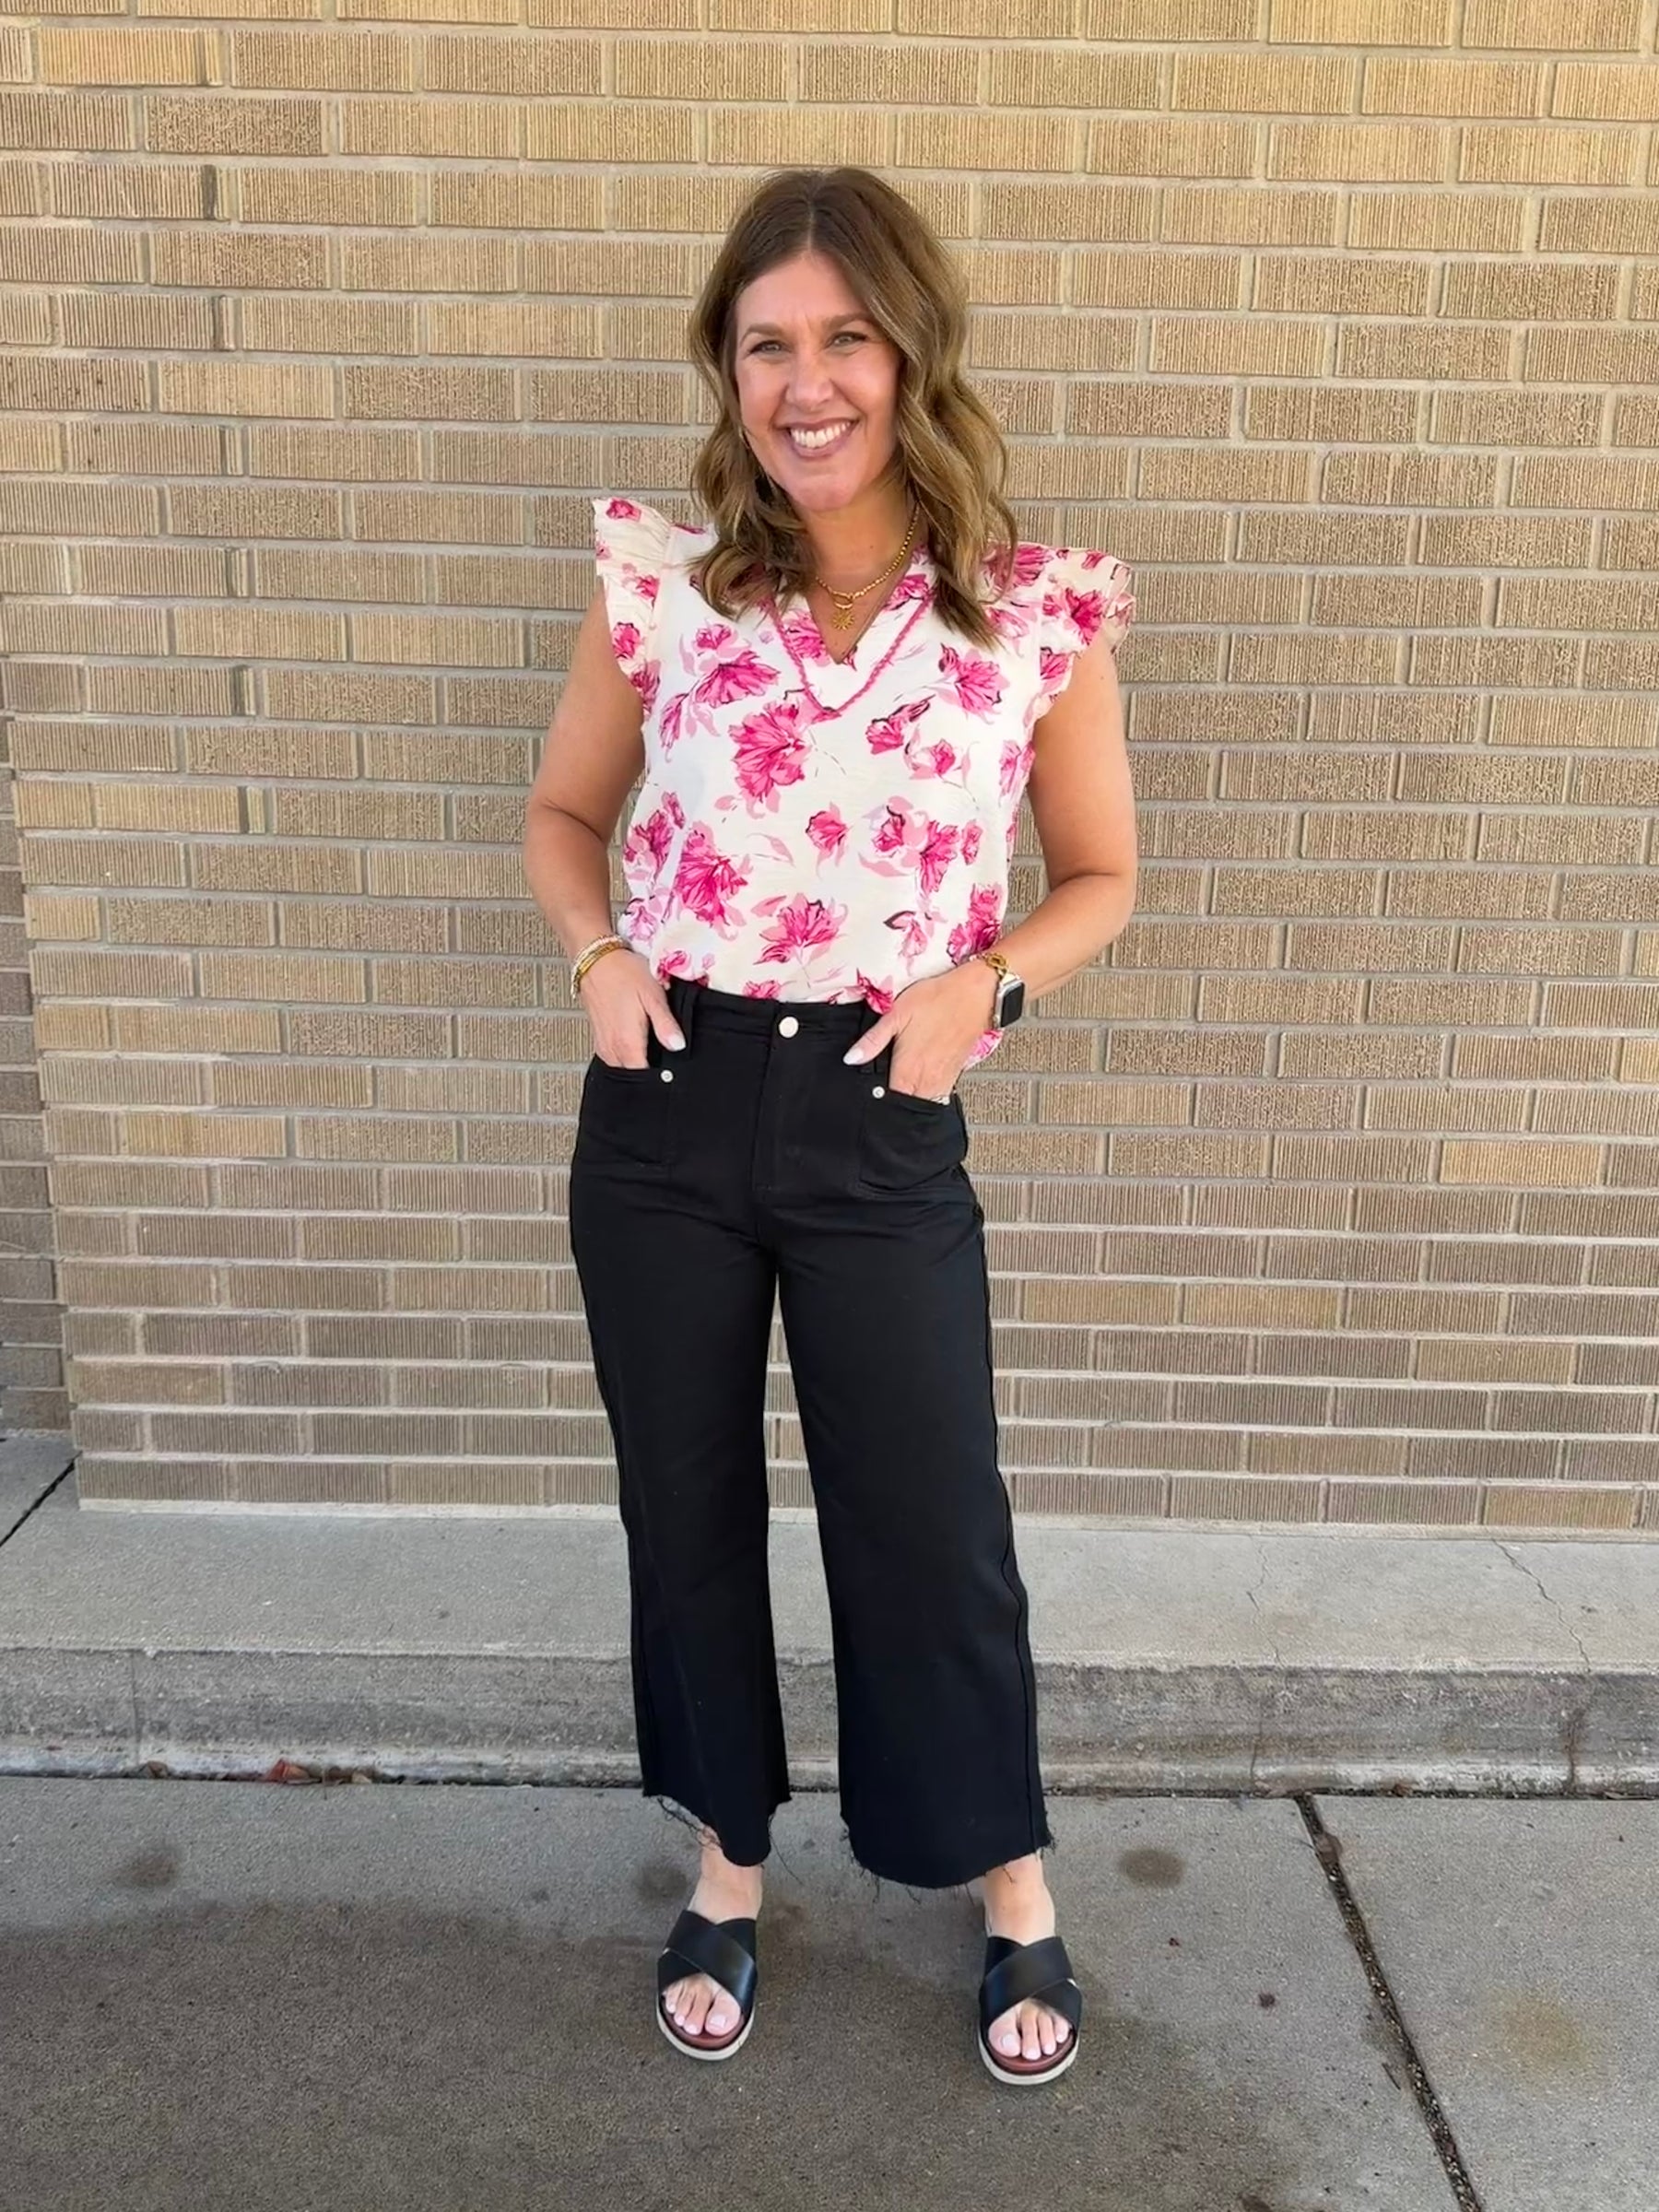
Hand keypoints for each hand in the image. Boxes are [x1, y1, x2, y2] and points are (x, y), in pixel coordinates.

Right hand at [579, 947, 685, 1066]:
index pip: (644, 1077)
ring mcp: (603, 1045)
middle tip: (665, 1063)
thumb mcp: (653, 995)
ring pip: (623, 1069)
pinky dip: (627, 1057)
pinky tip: (638, 1044)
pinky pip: (614, 1058)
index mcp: (627, 1043)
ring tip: (653, 1053)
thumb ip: (665, 1024)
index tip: (674, 1072)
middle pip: (633, 1076)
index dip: (660, 1078)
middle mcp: (612, 1049)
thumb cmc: (624, 973)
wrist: (595, 959)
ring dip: (637, 1065)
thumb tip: (678, 1046)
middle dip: (649, 1074)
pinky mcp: (599, 1038)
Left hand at [841, 960, 997, 1098]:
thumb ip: (873, 1040)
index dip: (876, 1102)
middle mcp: (926, 1079)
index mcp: (908, 1069)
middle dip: (893, 1106)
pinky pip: (938, 1095)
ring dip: (911, 1102)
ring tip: (899, 1092)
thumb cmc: (937, 999)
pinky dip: (927, 1094)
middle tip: (881, 1095)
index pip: (889, 1101)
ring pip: (923, 1104)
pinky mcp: (954, 1073)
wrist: (976, 994)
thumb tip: (851, 1058)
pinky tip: (919, 1083)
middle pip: (906, 1107)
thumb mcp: (896, 1013)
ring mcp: (943, 1079)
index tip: (867, 1096)